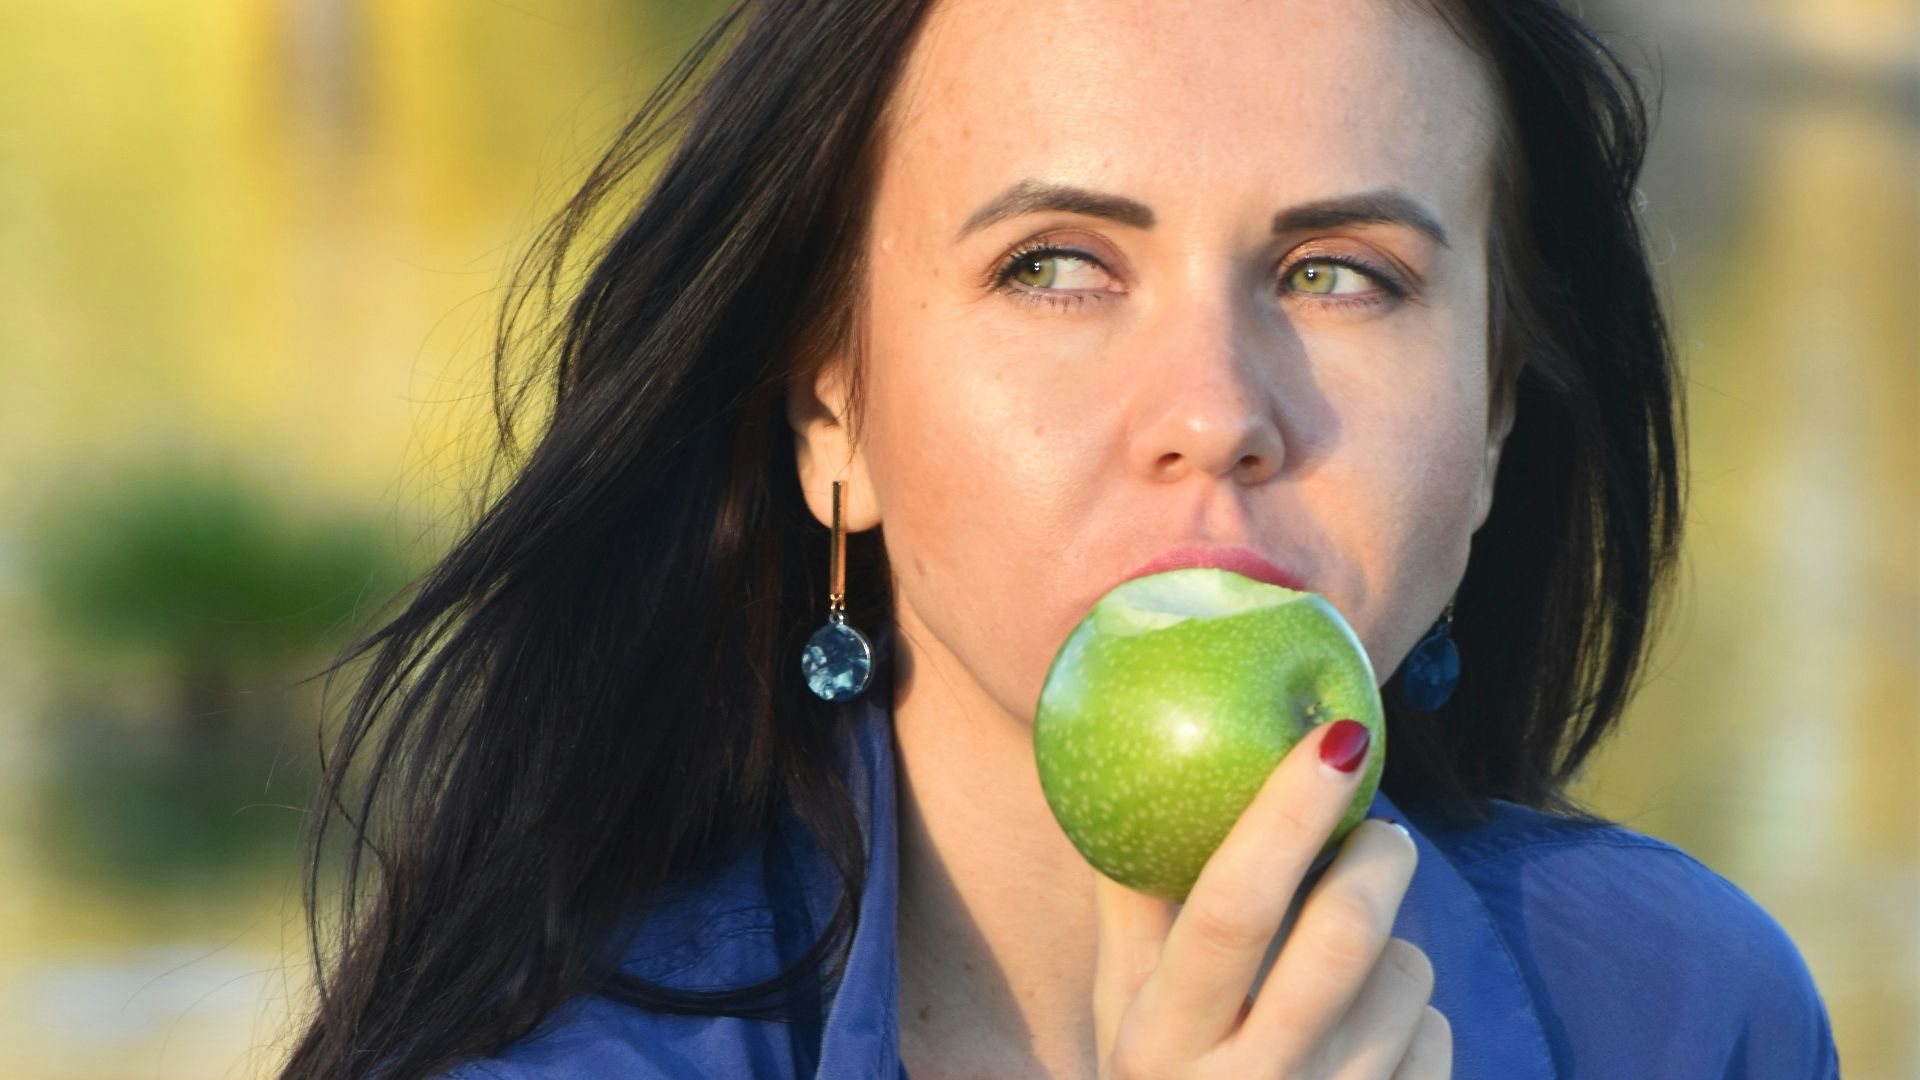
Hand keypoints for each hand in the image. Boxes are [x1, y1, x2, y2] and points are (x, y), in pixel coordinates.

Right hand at [1091, 719, 1450, 1078]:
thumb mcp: (1125, 1015)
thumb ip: (1132, 907)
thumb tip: (1130, 777)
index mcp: (1164, 1041)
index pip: (1230, 909)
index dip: (1285, 816)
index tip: (1333, 738)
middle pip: (1341, 938)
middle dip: (1376, 859)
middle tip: (1378, 832)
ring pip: (1403, 977)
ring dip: (1389, 946)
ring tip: (1348, 965)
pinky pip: (1437, 1033)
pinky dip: (1412, 1015)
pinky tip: (1367, 1039)